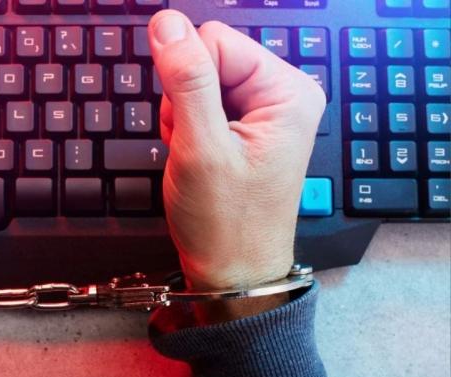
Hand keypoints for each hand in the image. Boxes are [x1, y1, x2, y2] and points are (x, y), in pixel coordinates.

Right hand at [148, 11, 325, 289]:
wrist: (231, 273)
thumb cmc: (226, 224)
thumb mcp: (201, 148)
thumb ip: (185, 80)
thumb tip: (168, 24)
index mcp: (286, 91)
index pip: (214, 40)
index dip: (186, 80)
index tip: (191, 126)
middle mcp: (280, 95)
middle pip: (205, 60)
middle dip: (184, 102)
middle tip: (194, 147)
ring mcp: (261, 112)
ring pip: (194, 84)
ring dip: (182, 120)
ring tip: (197, 158)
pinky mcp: (243, 128)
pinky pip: (198, 106)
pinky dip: (186, 131)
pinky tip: (197, 159)